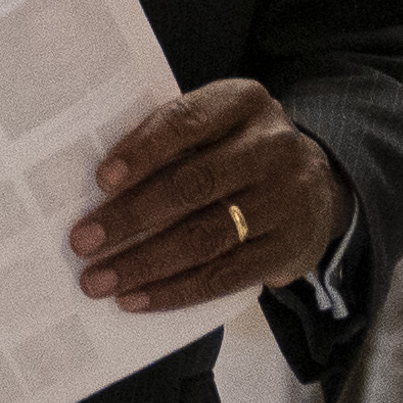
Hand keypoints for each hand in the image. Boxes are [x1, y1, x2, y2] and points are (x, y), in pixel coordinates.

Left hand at [70, 80, 339, 311]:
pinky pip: (226, 276)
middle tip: (84, 242)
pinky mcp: (289, 248)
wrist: (319, 189)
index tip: (102, 180)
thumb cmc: (240, 154)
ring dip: (146, 262)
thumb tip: (99, 188)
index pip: (188, 121)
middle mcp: (272, 146)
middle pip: (193, 184)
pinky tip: (136, 299)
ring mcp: (285, 199)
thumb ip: (174, 143)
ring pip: (206, 236)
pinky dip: (176, 291)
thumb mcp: (220, 127)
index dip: (143, 150)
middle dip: (132, 217)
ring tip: (99, 280)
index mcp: (245, 103)